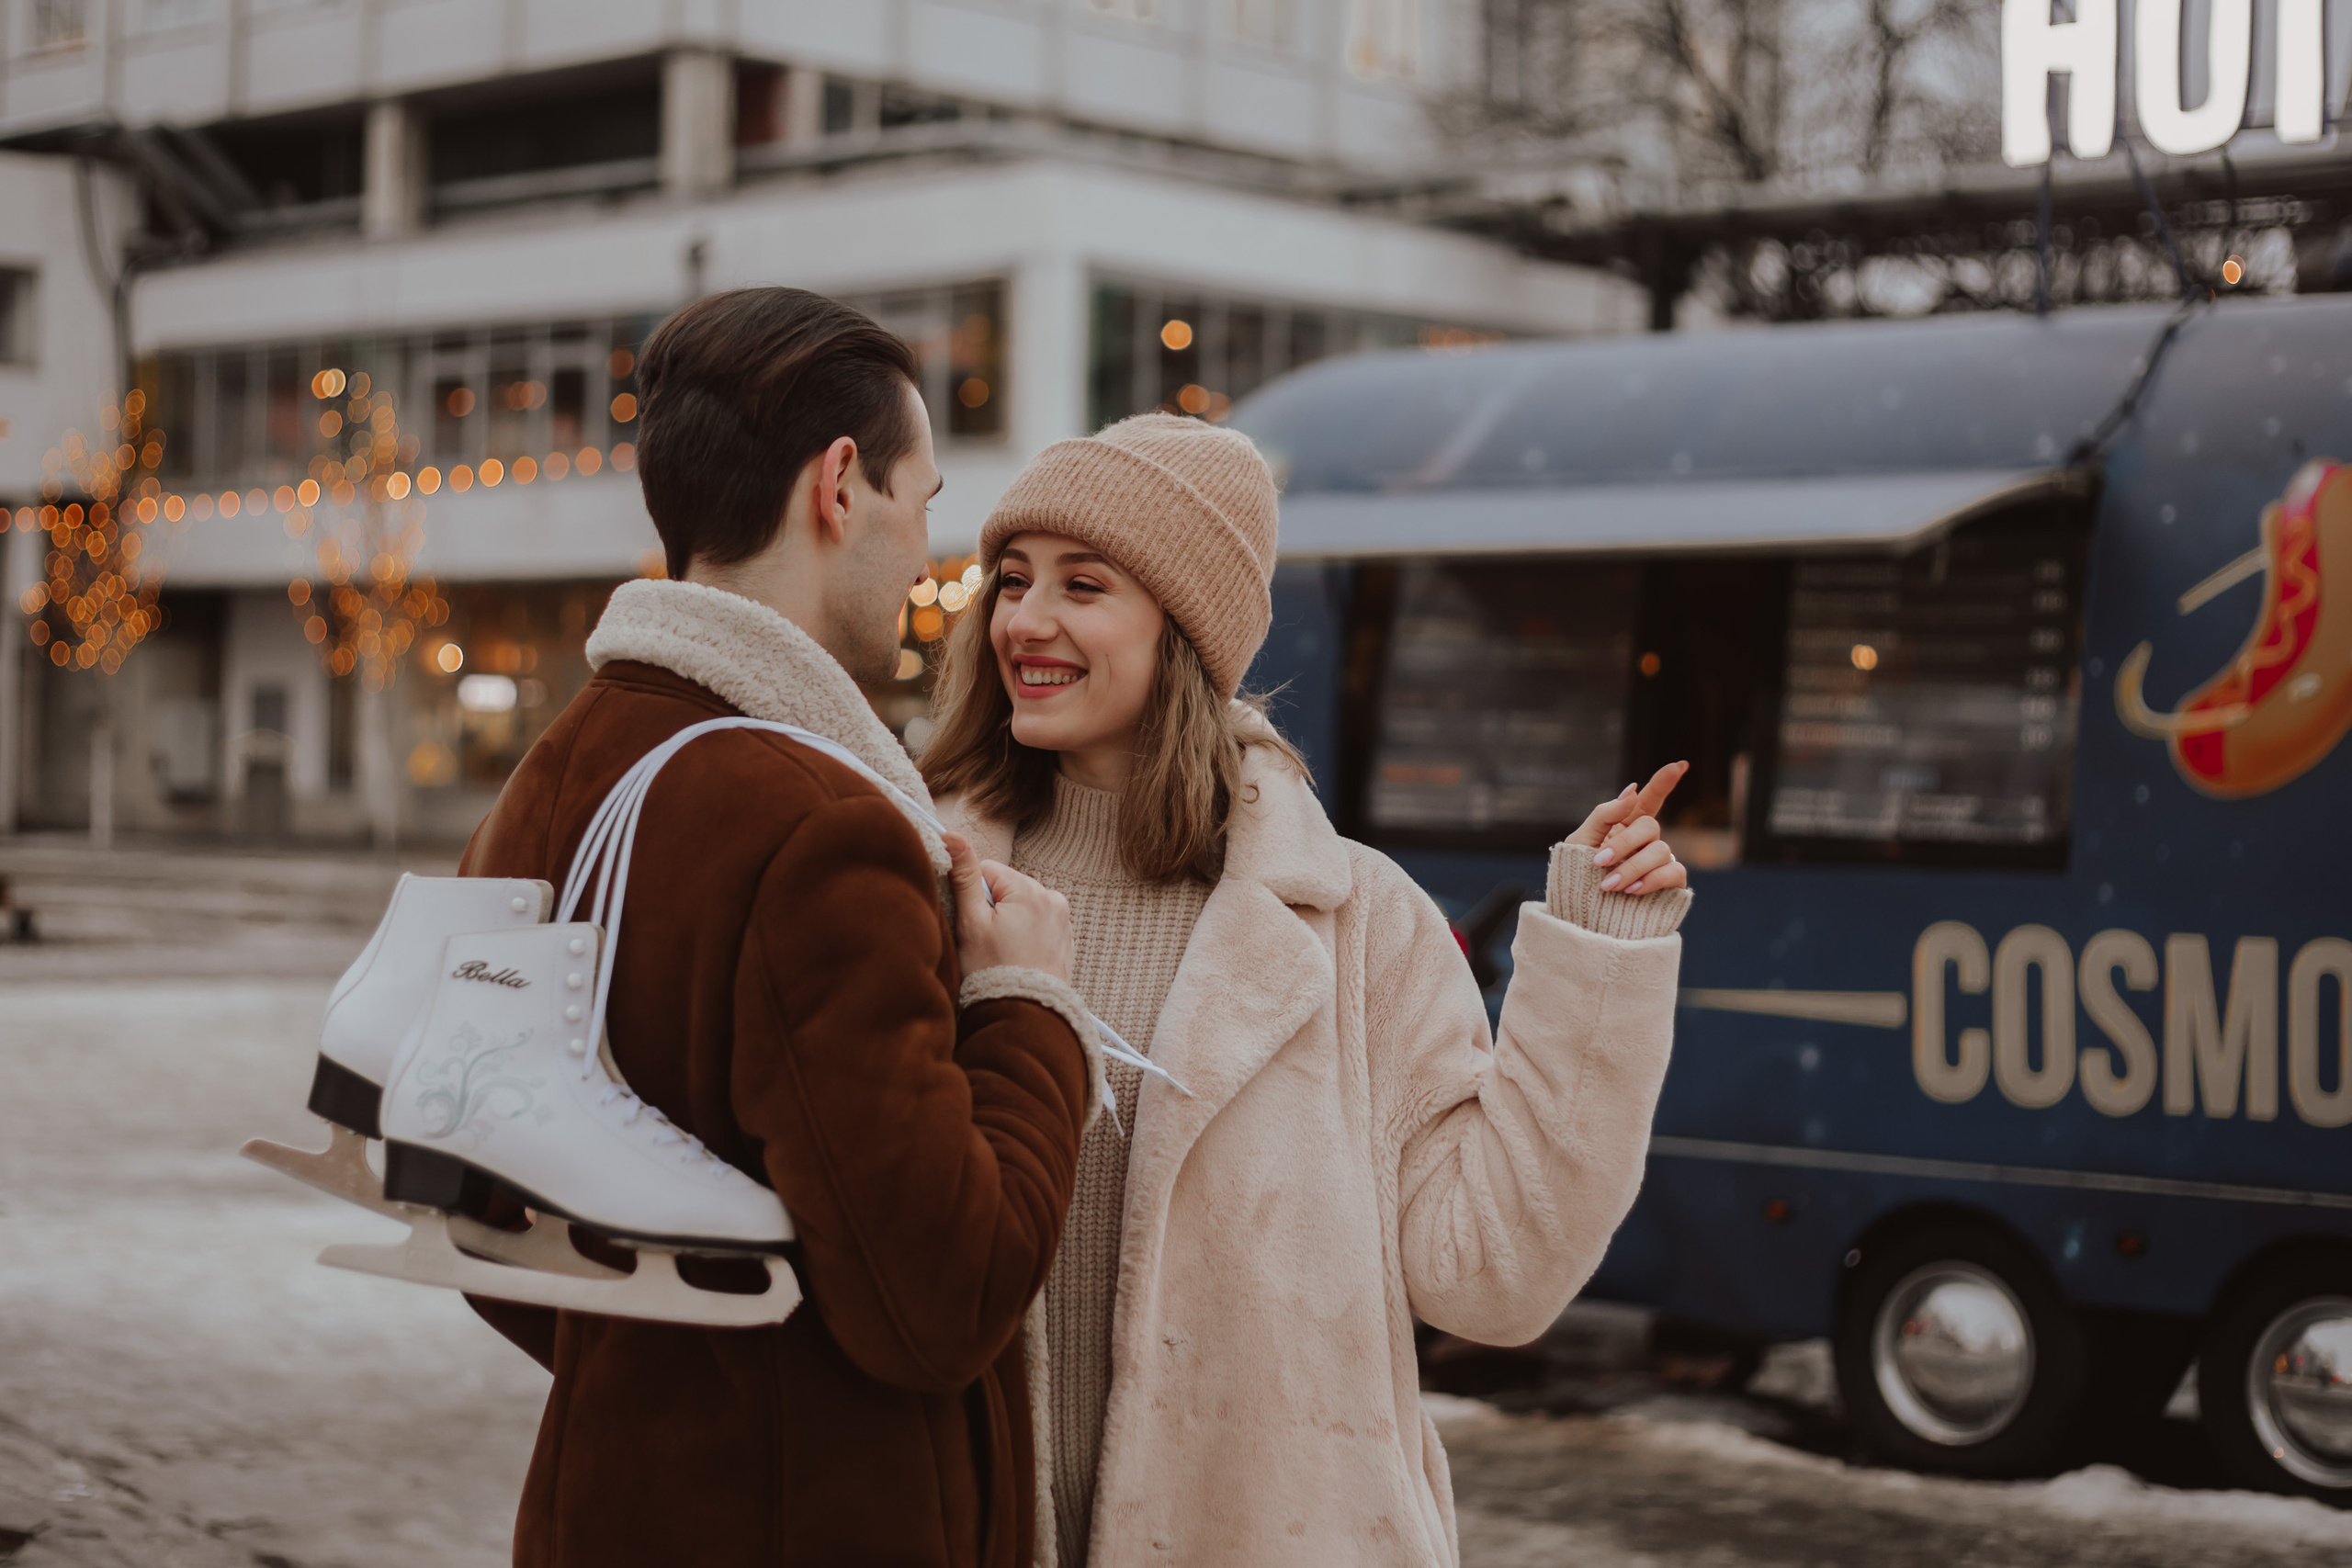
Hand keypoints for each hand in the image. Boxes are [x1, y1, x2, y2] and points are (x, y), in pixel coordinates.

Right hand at [944, 832, 1072, 980]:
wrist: (1025, 1015)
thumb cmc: (993, 971)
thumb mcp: (971, 922)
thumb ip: (963, 876)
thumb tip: (951, 835)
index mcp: (1029, 889)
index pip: (987, 871)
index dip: (971, 896)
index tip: (973, 923)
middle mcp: (1052, 898)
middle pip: (1006, 889)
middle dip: (992, 909)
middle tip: (987, 943)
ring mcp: (1063, 920)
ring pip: (1021, 907)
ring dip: (1009, 923)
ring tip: (1003, 954)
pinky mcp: (1066, 939)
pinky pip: (1037, 926)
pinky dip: (1025, 937)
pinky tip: (1017, 959)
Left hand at [1567, 761, 1689, 895]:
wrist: (1580, 912)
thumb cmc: (1577, 875)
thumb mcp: (1581, 840)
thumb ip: (1605, 813)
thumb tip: (1633, 789)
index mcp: (1625, 825)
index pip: (1649, 799)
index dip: (1663, 782)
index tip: (1680, 764)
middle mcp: (1646, 841)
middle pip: (1650, 826)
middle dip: (1625, 843)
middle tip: (1599, 862)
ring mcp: (1659, 862)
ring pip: (1661, 851)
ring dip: (1632, 867)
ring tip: (1608, 885)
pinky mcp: (1669, 884)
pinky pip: (1674, 872)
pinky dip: (1652, 880)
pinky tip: (1632, 891)